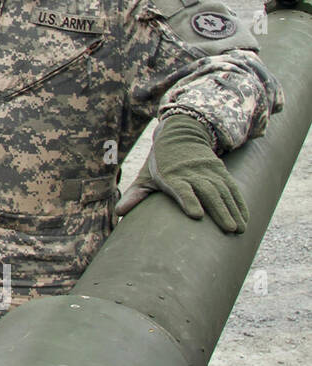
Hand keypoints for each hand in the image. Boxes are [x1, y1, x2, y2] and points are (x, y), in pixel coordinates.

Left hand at [115, 113, 247, 232]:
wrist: (179, 135)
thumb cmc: (160, 164)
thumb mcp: (145, 177)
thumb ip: (134, 195)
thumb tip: (119, 212)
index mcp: (171, 175)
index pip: (181, 188)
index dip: (189, 200)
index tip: (196, 214)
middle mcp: (191, 172)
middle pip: (207, 191)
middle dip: (219, 211)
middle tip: (229, 230)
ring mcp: (208, 170)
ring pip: (223, 190)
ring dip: (233, 210)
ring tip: (239, 230)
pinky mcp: (220, 170)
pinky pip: (232, 187)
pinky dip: (240, 202)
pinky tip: (246, 218)